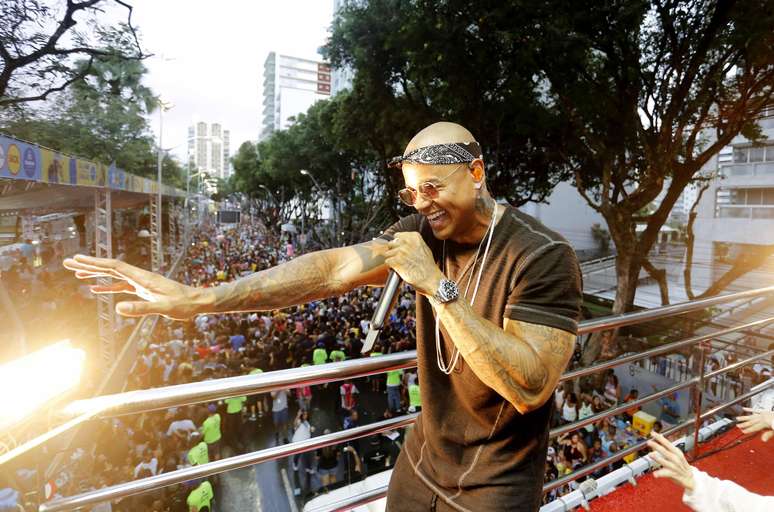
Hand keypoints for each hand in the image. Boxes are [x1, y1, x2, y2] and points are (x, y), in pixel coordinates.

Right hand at [63, 254, 210, 319]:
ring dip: (95, 274)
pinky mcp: (144, 290)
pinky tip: (96, 289)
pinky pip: (121, 286)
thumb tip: (117, 308)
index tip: (77, 259)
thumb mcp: (163, 308)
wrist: (198, 301)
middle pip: (110, 267)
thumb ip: (142, 308)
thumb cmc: (184, 304)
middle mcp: (140, 277)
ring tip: (76, 273)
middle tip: (67, 262)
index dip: (94, 263)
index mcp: (143, 277)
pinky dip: (107, 286)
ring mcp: (141, 283)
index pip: (114, 267)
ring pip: (113, 276)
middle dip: (89, 265)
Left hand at [384, 232, 442, 295]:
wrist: (430, 279)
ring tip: (400, 265)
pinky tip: (398, 269)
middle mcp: (406, 242)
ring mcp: (400, 251)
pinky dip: (391, 267)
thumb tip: (402, 242)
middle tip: (400, 258)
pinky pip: (387, 261)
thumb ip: (413, 242)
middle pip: (391, 244)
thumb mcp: (424, 248)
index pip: (397, 236)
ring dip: (392, 259)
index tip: (400, 249)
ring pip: (388, 253)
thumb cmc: (428, 266)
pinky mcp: (396, 261)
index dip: (398, 244)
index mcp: (414, 237)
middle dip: (393, 251)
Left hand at [646, 431, 694, 491]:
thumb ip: (667, 448)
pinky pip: (666, 474)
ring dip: (658, 458)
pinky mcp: (674, 474)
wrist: (690, 478)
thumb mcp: (676, 455)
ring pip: (665, 462)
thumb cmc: (681, 465)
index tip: (652, 433)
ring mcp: (675, 467)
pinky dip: (660, 474)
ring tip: (651, 455)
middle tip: (649, 442)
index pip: (667, 443)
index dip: (660, 438)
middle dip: (657, 446)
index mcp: (676, 452)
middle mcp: (676, 458)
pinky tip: (655, 474)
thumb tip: (658, 438)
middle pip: (665, 451)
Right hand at [736, 407, 773, 441]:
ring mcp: (763, 413)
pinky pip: (755, 410)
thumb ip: (768, 434)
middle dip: (744, 423)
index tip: (742, 431)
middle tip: (737, 425)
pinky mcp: (764, 411)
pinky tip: (744, 409)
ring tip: (738, 418)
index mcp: (765, 422)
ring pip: (752, 415)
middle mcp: (762, 417)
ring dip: (744, 417)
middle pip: (752, 421)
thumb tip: (763, 440)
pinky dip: (749, 409)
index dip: (748, 429)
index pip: (754, 427)